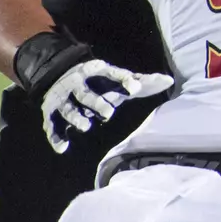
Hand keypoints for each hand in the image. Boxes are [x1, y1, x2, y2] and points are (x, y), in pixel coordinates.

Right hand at [38, 59, 173, 153]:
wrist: (60, 73)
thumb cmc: (100, 81)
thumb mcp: (118, 78)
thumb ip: (141, 81)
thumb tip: (169, 80)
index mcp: (96, 72)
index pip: (111, 75)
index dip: (124, 80)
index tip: (136, 87)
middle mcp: (77, 85)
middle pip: (87, 94)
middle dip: (97, 103)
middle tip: (109, 113)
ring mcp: (63, 99)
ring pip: (68, 109)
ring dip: (76, 118)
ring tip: (86, 127)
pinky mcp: (51, 113)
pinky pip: (52, 126)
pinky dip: (56, 136)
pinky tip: (63, 148)